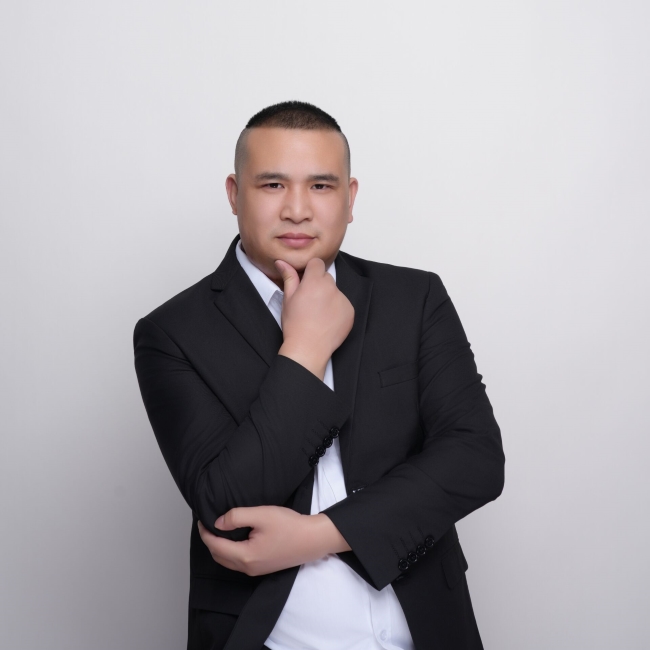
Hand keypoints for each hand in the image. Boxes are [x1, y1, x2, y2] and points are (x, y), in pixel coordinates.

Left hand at [197, 505, 350, 575]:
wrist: (313, 539)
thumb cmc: (290, 526)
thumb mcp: (261, 514)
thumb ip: (237, 517)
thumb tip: (218, 523)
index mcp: (245, 556)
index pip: (215, 546)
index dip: (205, 533)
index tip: (201, 519)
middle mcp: (248, 567)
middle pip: (218, 556)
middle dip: (209, 541)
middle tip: (207, 524)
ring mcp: (255, 570)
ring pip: (228, 561)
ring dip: (219, 547)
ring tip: (218, 529)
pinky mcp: (263, 568)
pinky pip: (238, 562)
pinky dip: (229, 551)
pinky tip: (234, 538)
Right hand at [275, 258, 353, 379]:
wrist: (308, 348)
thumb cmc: (295, 325)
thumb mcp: (288, 299)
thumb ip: (289, 277)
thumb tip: (282, 262)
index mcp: (314, 281)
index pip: (317, 263)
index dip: (310, 270)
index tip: (306, 281)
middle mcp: (331, 287)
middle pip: (326, 277)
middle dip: (319, 285)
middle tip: (309, 301)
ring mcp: (343, 300)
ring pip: (335, 291)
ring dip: (329, 297)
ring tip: (318, 314)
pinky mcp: (350, 312)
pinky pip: (344, 304)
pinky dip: (337, 309)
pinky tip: (327, 321)